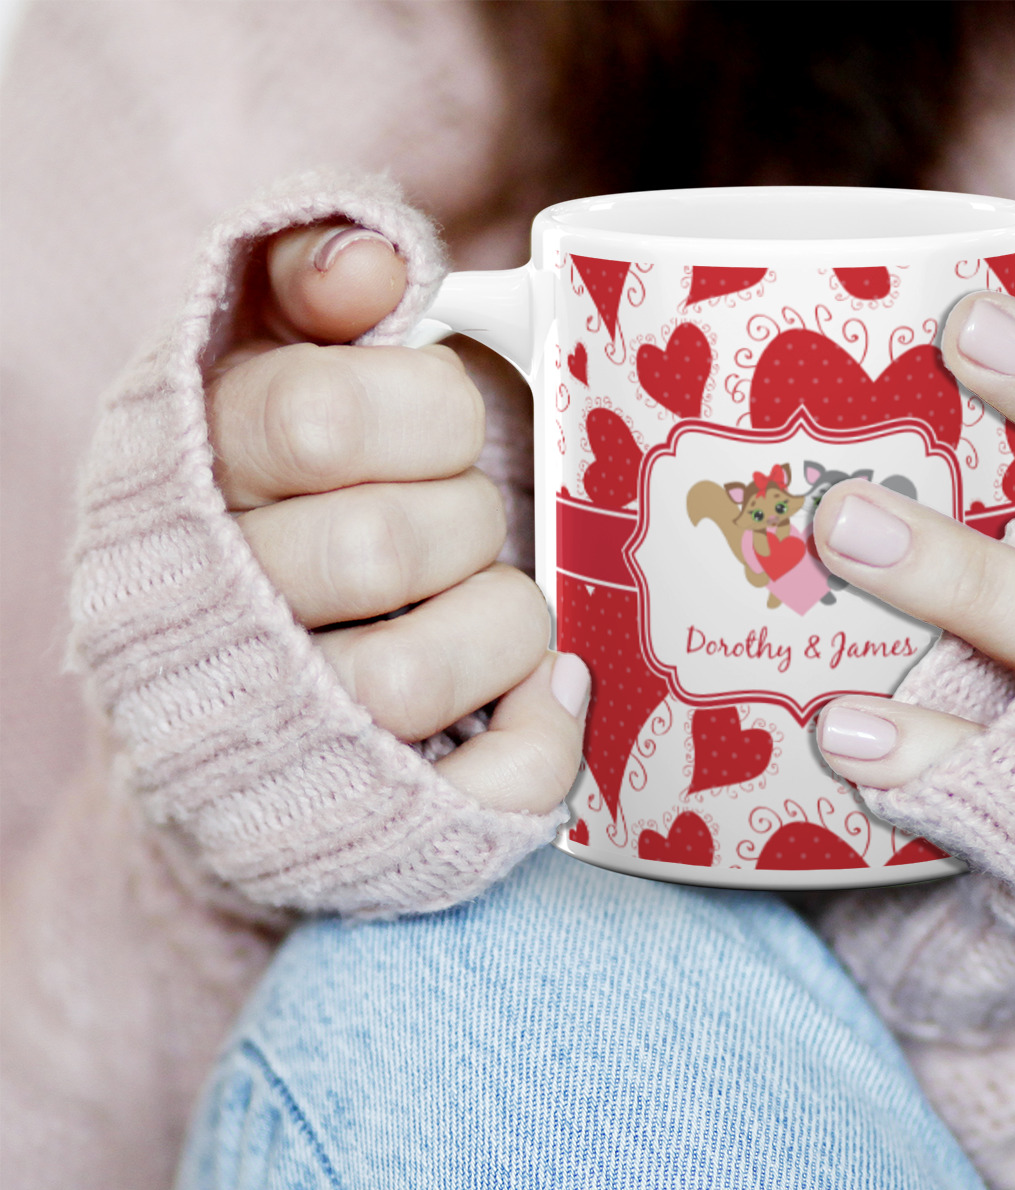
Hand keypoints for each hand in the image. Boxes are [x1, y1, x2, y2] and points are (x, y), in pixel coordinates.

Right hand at [208, 223, 587, 814]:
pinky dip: (543, 737)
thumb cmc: (289, 505)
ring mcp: (289, 734)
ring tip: (482, 607)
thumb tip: (381, 262)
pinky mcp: (369, 821)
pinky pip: (494, 789)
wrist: (231, 691)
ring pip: (422, 673)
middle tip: (462, 527)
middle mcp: (216, 614)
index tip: (440, 432)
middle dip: (465, 519)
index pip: (318, 415)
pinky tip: (534, 695)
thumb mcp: (266, 363)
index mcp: (190, 479)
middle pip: (383, 546)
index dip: (427, 414)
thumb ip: (306, 283)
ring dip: (500, 624)